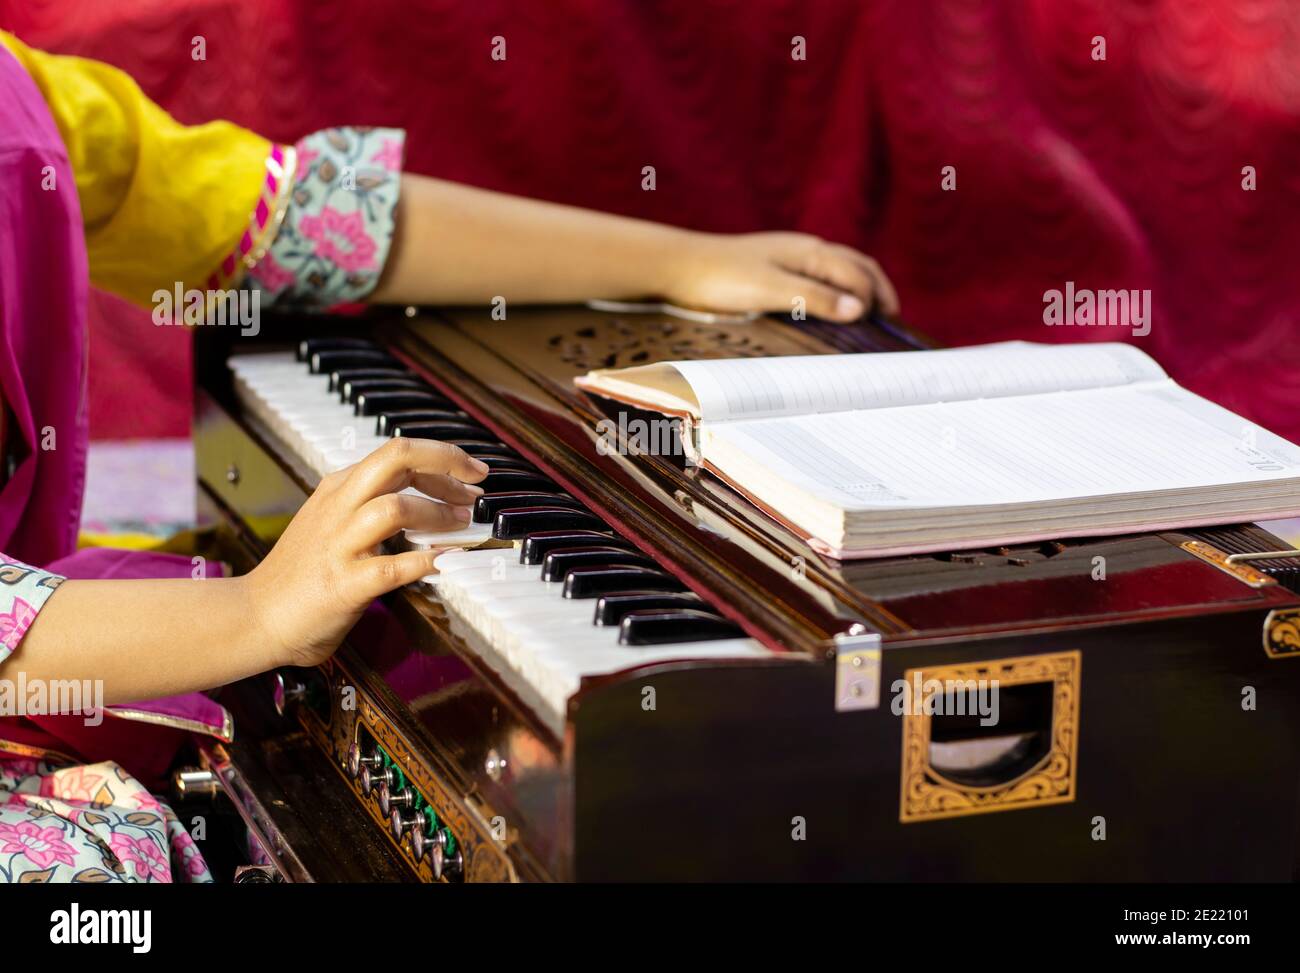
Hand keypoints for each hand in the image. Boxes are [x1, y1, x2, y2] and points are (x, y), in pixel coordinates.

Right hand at [245, 438, 487, 668]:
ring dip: (439, 515)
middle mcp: (339, 506)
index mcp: (339, 487)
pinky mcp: (344, 584)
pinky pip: (394, 567)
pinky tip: (447, 563)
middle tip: (476, 484)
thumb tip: (430, 493)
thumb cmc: (301, 572)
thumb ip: (371, 501)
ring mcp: (340, 544)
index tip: (472, 472)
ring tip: (462, 527)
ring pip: (397, 507)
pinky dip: (428, 562)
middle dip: (447, 462)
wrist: (254, 616)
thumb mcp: (332, 519)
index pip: (398, 452)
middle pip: (397, 457)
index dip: (442, 457)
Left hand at [660, 231, 898, 322]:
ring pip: (839, 269)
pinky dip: (837, 290)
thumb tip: (860, 308)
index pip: (858, 275)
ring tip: (871, 313)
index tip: (888, 329)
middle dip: (879, 289)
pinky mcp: (775, 268)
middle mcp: (805, 250)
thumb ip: (815, 298)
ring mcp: (790, 257)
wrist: (678, 266)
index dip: (876, 300)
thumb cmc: (721, 278)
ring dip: (860, 288)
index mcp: (810, 252)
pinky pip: (818, 276)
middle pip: (856, 266)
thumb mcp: (771, 290)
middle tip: (894, 318)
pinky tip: (830, 307)